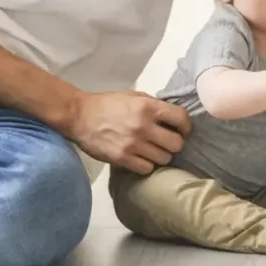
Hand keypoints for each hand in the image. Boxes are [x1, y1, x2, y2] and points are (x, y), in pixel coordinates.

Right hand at [68, 91, 190, 173]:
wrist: (79, 116)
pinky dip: (147, 165)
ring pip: (164, 159)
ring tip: (153, 151)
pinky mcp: (122, 158)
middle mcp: (143, 126)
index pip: (181, 118)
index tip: (182, 131)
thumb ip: (155, 105)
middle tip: (167, 143)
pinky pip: (147, 168)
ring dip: (161, 156)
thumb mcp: (135, 96)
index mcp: (148, 107)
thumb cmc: (109, 104)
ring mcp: (133, 144)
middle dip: (175, 144)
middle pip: (176, 144)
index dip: (186, 127)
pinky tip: (141, 158)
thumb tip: (174, 117)